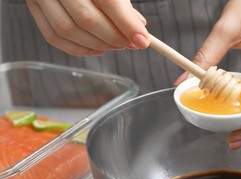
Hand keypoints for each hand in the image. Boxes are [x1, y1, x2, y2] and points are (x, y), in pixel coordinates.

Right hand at [27, 0, 149, 55]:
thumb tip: (138, 28)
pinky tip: (98, 49)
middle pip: (86, 18)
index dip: (127, 24)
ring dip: (98, 45)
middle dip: (114, 37)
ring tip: (117, 45)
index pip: (107, 1)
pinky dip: (79, 49)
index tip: (143, 40)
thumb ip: (122, 4)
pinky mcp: (34, 6)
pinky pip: (53, 36)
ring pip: (68, 30)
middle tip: (131, 44)